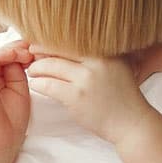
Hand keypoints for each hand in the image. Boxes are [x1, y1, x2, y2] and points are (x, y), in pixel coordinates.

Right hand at [0, 41, 33, 157]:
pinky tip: (16, 55)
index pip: (7, 57)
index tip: (41, 49)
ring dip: (12, 49)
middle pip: (0, 53)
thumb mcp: (20, 92)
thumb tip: (24, 54)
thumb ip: (18, 73)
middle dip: (19, 47)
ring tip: (28, 51)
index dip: (23, 51)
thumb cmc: (9, 125)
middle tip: (37, 46)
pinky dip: (1, 55)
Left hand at [25, 52, 152, 145]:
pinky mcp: (77, 97)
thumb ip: (98, 55)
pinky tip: (35, 83)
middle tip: (30, 54)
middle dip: (40, 51)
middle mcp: (96, 61)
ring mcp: (86, 79)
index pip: (70, 39)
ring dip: (36, 68)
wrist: (131, 123)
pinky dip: (38, 83)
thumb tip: (68, 44)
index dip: (52, 40)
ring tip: (32, 70)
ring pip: (50, 66)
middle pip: (58, 49)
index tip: (41, 43)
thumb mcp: (117, 66)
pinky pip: (49, 85)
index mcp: (105, 51)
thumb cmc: (122, 96)